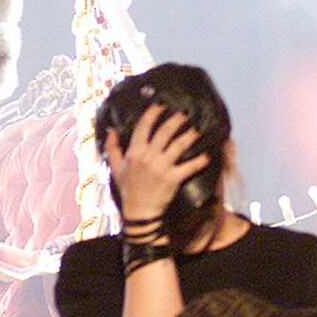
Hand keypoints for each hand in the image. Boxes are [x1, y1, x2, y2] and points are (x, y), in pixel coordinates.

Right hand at [102, 102, 208, 224]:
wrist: (139, 211)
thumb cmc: (127, 188)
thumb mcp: (115, 167)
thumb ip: (112, 147)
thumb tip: (110, 130)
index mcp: (135, 152)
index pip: (144, 127)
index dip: (152, 114)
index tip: (160, 106)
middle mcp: (148, 157)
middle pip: (164, 132)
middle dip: (175, 120)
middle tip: (183, 114)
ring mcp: (162, 167)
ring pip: (178, 146)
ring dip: (189, 136)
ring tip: (196, 130)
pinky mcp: (173, 178)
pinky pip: (189, 167)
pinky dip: (199, 161)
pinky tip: (206, 155)